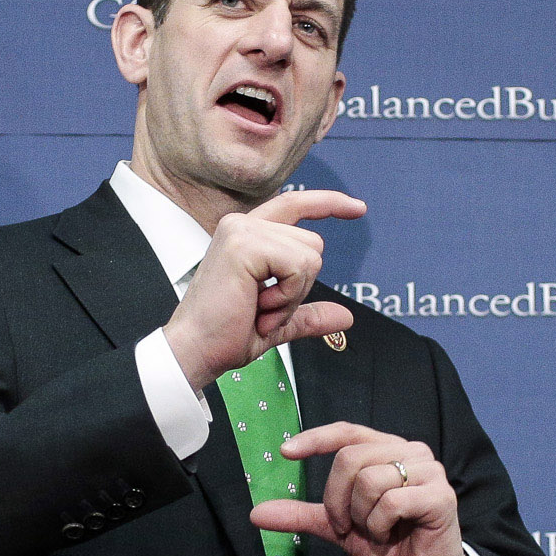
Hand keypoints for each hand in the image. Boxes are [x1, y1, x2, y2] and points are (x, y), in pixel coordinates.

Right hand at [162, 189, 363, 389]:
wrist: (196, 352)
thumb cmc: (226, 336)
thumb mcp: (279, 322)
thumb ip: (308, 314)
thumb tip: (345, 316)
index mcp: (248, 236)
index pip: (294, 205)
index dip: (328, 203)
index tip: (358, 208)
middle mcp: (243, 225)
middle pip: (313, 244)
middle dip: (301, 287)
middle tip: (264, 308)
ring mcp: (242, 231)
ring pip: (310, 256)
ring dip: (293, 295)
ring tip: (260, 308)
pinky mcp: (245, 245)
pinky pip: (298, 267)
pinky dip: (288, 296)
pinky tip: (260, 306)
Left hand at [252, 423, 479, 555]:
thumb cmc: (387, 545)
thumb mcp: (338, 528)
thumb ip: (304, 515)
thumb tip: (256, 513)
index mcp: (387, 450)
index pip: (347, 432)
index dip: (316, 438)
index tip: (285, 452)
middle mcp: (411, 452)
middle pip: (350, 459)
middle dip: (336, 500)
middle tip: (346, 527)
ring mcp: (429, 471)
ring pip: (369, 480)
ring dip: (361, 517)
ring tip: (375, 531)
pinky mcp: (441, 495)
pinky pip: (391, 502)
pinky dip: (380, 525)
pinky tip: (390, 535)